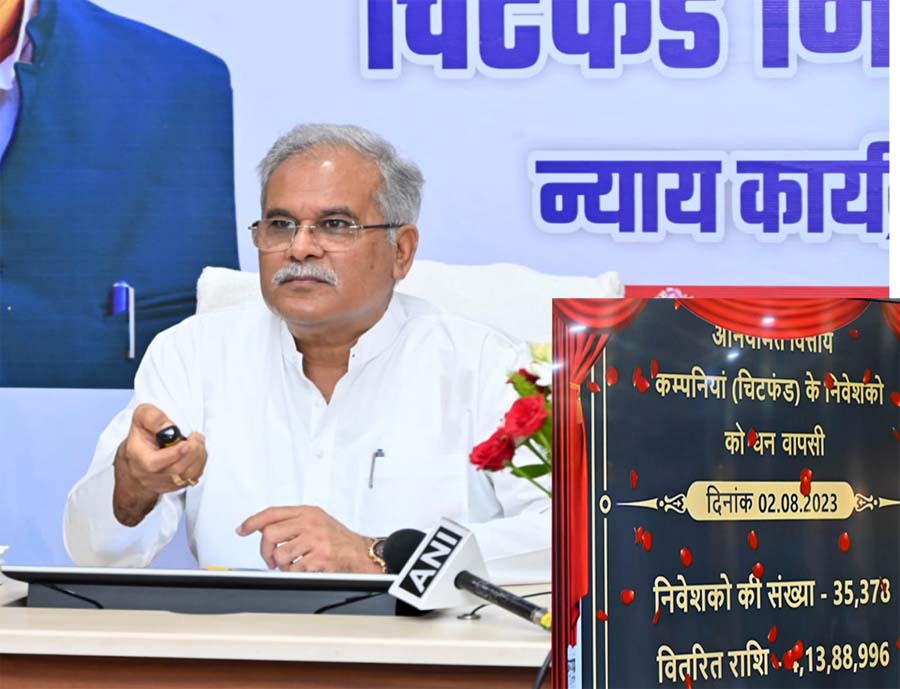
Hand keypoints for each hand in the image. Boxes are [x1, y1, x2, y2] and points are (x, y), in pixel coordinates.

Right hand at [113, 404, 205, 525]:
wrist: (138, 458)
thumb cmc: (141, 438)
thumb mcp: (141, 418)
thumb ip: (152, 417)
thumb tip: (169, 426)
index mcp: (139, 458)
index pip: (154, 463)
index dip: (173, 454)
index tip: (186, 442)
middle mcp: (149, 474)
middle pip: (176, 470)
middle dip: (192, 452)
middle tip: (196, 438)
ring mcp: (162, 483)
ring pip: (187, 477)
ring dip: (199, 457)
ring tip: (198, 442)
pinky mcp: (174, 486)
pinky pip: (193, 479)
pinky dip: (200, 464)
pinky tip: (197, 452)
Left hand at [236, 506, 379, 573]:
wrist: (359, 552)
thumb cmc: (337, 538)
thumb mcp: (316, 521)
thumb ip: (292, 521)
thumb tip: (262, 528)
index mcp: (307, 512)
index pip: (272, 513)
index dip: (253, 521)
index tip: (242, 529)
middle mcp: (310, 523)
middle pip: (270, 533)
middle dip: (265, 551)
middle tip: (270, 559)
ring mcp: (315, 540)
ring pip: (280, 554)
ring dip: (282, 565)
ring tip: (292, 564)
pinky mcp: (319, 557)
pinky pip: (293, 568)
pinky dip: (295, 572)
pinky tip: (304, 568)